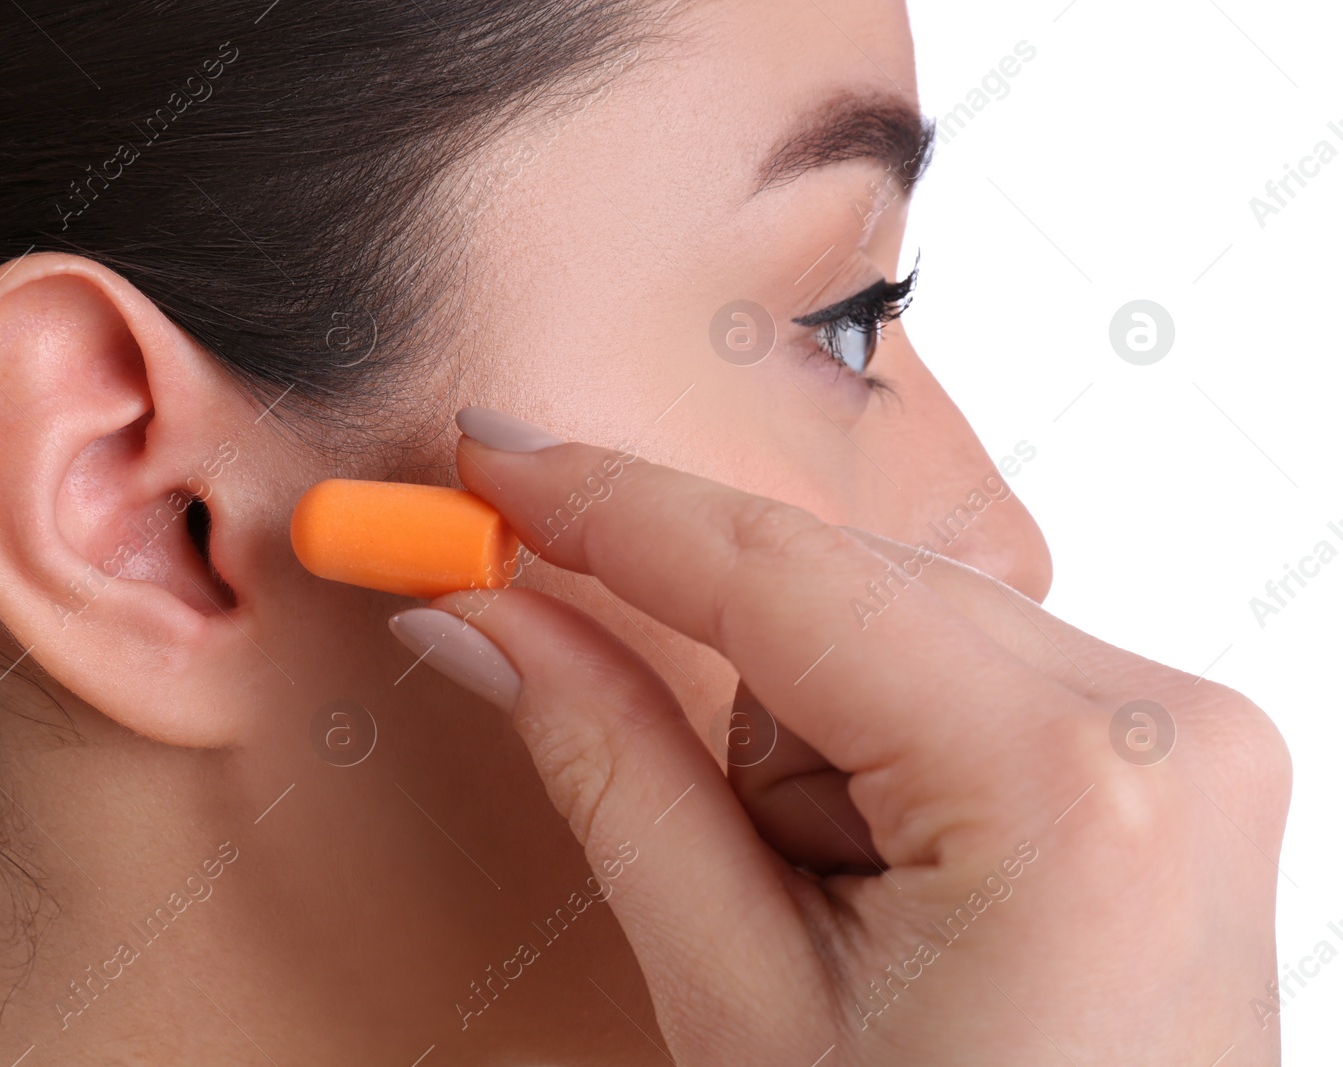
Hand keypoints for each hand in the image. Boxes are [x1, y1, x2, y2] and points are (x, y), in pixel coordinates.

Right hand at [396, 418, 1289, 1065]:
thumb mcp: (740, 999)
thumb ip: (610, 768)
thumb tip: (486, 619)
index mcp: (1059, 785)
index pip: (779, 576)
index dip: (609, 505)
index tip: (494, 454)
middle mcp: (1156, 725)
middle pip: (840, 596)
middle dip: (734, 702)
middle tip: (715, 850)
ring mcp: (1183, 734)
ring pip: (894, 628)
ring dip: (814, 745)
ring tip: (842, 916)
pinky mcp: (1169, 756)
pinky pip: (963, 671)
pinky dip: (883, 748)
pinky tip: (895, 883)